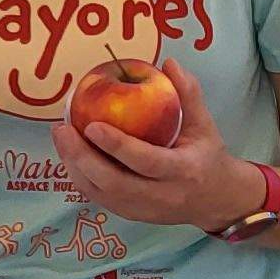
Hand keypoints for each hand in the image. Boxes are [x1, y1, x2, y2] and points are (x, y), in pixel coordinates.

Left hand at [51, 61, 267, 229]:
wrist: (217, 201)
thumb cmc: (208, 157)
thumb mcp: (205, 125)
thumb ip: (188, 94)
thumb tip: (169, 63)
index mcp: (183, 171)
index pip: (146, 161)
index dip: (117, 146)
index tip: (92, 125)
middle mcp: (162, 195)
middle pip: (114, 183)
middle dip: (82, 157)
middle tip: (63, 129)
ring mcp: (144, 210)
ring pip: (101, 193)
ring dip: (75, 167)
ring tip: (62, 137)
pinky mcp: (132, 215)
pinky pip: (99, 198)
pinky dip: (80, 177)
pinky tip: (70, 155)